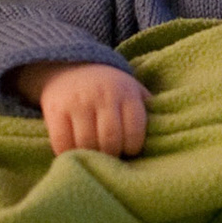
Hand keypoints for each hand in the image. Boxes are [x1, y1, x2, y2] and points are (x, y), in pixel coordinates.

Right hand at [15, 61, 150, 156]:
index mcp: (125, 93)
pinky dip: (68, 153)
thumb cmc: (110, 87)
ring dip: (91, 156)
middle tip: (110, 156)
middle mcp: (102, 96)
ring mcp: (77, 102)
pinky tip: (74, 152)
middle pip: (110, 140)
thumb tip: (166, 132)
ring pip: (86, 144)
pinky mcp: (55, 110)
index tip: (129, 150)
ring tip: (94, 155)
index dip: (133, 148)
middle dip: (112, 155)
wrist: (71, 66)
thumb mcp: (133, 90)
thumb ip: (149, 108)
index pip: (134, 130)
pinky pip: (62, 143)